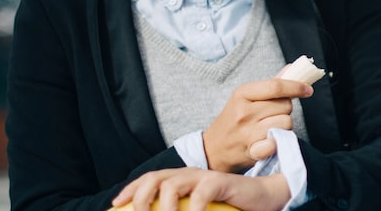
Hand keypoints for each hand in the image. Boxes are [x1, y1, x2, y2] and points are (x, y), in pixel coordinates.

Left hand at [112, 167, 290, 210]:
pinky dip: (193, 209)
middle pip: (155, 178)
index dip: (131, 189)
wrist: (264, 197)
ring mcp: (205, 177)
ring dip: (163, 206)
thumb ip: (181, 209)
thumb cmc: (230, 205)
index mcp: (182, 179)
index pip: (150, 179)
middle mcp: (190, 174)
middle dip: (140, 196)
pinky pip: (201, 194)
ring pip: (173, 184)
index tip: (116, 204)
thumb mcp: (200, 209)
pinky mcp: (221, 182)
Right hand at [203, 78, 312, 171]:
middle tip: (274, 114)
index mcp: (242, 93)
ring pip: (286, 123)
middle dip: (286, 109)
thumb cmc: (233, 120)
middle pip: (285, 105)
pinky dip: (277, 141)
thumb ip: (271, 84)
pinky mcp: (252, 151)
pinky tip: (270, 140)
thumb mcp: (245, 97)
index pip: (276, 86)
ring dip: (284, 125)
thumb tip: (292, 68)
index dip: (296, 86)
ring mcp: (247, 132)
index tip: (307, 89)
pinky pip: (277, 142)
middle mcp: (244, 112)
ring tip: (271, 127)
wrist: (213, 149)